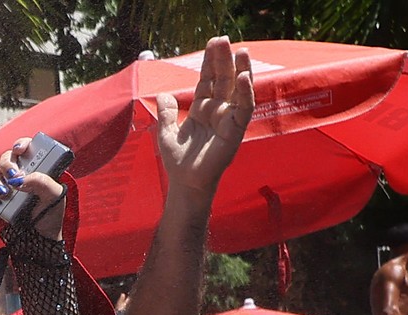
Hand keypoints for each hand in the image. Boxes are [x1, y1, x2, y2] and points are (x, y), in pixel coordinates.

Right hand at [0, 140, 66, 238]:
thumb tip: (20, 180)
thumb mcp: (55, 196)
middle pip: (6, 158)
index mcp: (35, 169)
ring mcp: (5, 189)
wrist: (38, 242)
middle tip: (13, 177)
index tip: (19, 150)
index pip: (25, 149)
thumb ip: (42, 182)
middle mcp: (18, 176)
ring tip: (5, 195)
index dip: (20, 144)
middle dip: (7, 164)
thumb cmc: (50, 216)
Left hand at [154, 36, 253, 198]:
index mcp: (203, 108)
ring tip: (241, 51)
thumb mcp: (167, 133)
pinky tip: (243, 77)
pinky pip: (244, 108)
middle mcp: (218, 110)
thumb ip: (166, 113)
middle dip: (224, 59)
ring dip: (240, 69)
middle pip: (223, 79)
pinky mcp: (235, 131)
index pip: (208, 79)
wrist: (184, 184)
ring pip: (238, 89)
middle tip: (223, 39)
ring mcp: (228, 119)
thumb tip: (162, 94)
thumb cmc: (178, 162)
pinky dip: (245, 92)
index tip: (213, 42)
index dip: (210, 61)